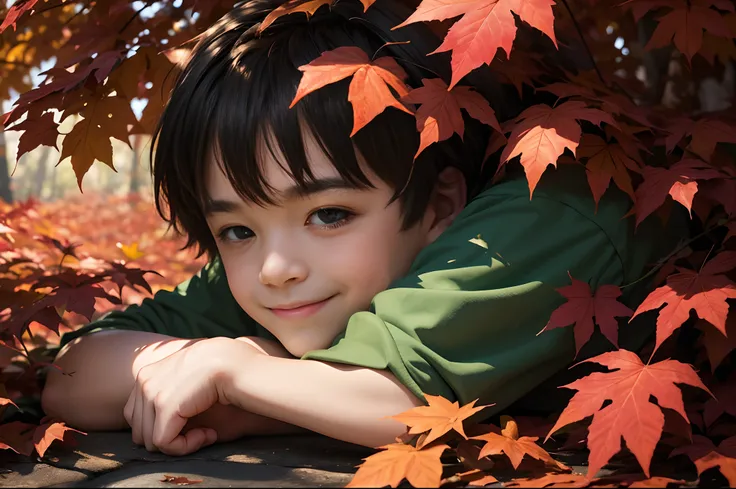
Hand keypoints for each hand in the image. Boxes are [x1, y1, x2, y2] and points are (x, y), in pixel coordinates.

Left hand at [123, 337, 255, 455]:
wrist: (237, 363)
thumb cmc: (222, 372)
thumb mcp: (188, 379)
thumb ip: (170, 393)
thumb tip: (153, 429)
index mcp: (146, 374)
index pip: (136, 417)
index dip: (164, 429)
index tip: (194, 423)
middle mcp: (144, 380)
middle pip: (140, 432)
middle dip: (170, 439)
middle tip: (201, 431)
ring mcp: (151, 392)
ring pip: (151, 441)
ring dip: (181, 444)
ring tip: (207, 432)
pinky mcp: (165, 406)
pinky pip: (164, 443)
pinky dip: (187, 447)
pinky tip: (209, 434)